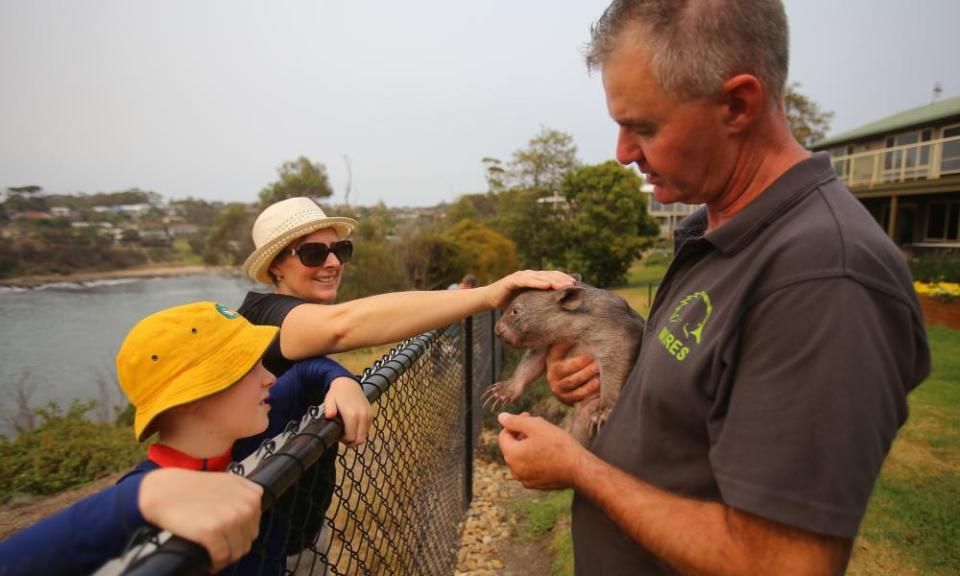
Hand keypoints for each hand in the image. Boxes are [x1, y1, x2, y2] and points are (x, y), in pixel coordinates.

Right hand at [138, 468, 262, 572]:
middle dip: (233, 547)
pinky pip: (221, 557)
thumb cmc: (192, 488)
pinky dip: (215, 563)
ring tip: (212, 556)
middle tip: (218, 549)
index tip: (228, 539)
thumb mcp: (228, 482)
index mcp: (252, 495)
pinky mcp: (214, 532)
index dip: (240, 536)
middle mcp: (246, 507)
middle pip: (247, 541)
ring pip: (236, 552)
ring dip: (225, 558)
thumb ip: (244, 496)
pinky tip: (208, 561)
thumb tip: (251, 517)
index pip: (254, 527)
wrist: (165, 491)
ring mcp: (231, 519)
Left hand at [324, 377, 371, 446]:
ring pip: (364, 436)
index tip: (338, 435)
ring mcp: (368, 415)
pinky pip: (367, 429)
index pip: (351, 438)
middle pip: (359, 440)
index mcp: (352, 415)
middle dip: (350, 442)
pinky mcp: (371, 414)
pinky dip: (361, 431)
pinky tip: (354, 426)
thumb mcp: (329, 400)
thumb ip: (329, 409)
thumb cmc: (337, 393)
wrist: (348, 383)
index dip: (343, 440)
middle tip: (342, 436)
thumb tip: (329, 416)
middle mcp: (362, 416)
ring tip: (347, 430)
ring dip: (356, 437)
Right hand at [483, 270, 576, 308]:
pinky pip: (527, 281)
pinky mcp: (512, 280)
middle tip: (574, 284)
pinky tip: (546, 285)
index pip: (552, 276)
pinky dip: (537, 282)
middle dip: (561, 279)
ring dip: (552, 280)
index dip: (563, 279)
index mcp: (534, 279)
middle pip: (548, 275)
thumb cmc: (510, 301)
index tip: (576, 284)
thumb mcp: (528, 301)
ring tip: (563, 285)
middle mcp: (529, 274)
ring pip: (540, 277)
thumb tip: (555, 311)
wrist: (490, 298)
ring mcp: (520, 276)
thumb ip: (539, 301)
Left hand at [497, 412, 586, 489]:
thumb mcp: (536, 426)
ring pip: (521, 458)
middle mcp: (515, 470)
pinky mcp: (535, 485)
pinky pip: (529, 468)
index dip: (515, 424)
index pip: (504, 435)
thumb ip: (514, 421)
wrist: (578, 468)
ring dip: (527, 447)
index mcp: (512, 455)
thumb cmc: (558, 445)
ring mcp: (524, 479)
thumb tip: (501, 417)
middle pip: (512, 447)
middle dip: (521, 435)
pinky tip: (548, 454)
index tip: (529, 417)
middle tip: (538, 427)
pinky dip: (534, 460)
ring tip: (544, 440)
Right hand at [546, 343, 599, 405]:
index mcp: (552, 368)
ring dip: (590, 386)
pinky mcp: (570, 402)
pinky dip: (590, 395)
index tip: (590, 357)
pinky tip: (599, 388)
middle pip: (571, 381)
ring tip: (600, 378)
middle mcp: (554, 383)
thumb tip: (574, 333)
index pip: (564, 368)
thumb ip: (565, 343)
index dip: (578, 363)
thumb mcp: (560, 349)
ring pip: (577, 392)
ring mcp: (562, 394)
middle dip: (586, 373)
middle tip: (599, 366)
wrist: (559, 376)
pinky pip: (581, 400)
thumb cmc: (564, 358)